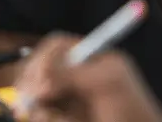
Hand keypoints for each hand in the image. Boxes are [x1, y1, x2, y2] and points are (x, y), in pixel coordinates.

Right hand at [14, 34, 161, 121]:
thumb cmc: (132, 113)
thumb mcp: (105, 84)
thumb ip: (73, 73)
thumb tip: (42, 74)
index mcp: (90, 57)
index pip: (56, 46)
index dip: (43, 58)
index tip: (41, 80)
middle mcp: (75, 73)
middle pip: (39, 68)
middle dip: (32, 84)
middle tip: (28, 102)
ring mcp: (68, 96)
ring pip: (35, 93)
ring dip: (38, 107)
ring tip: (57, 119)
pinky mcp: (63, 115)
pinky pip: (42, 114)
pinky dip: (45, 118)